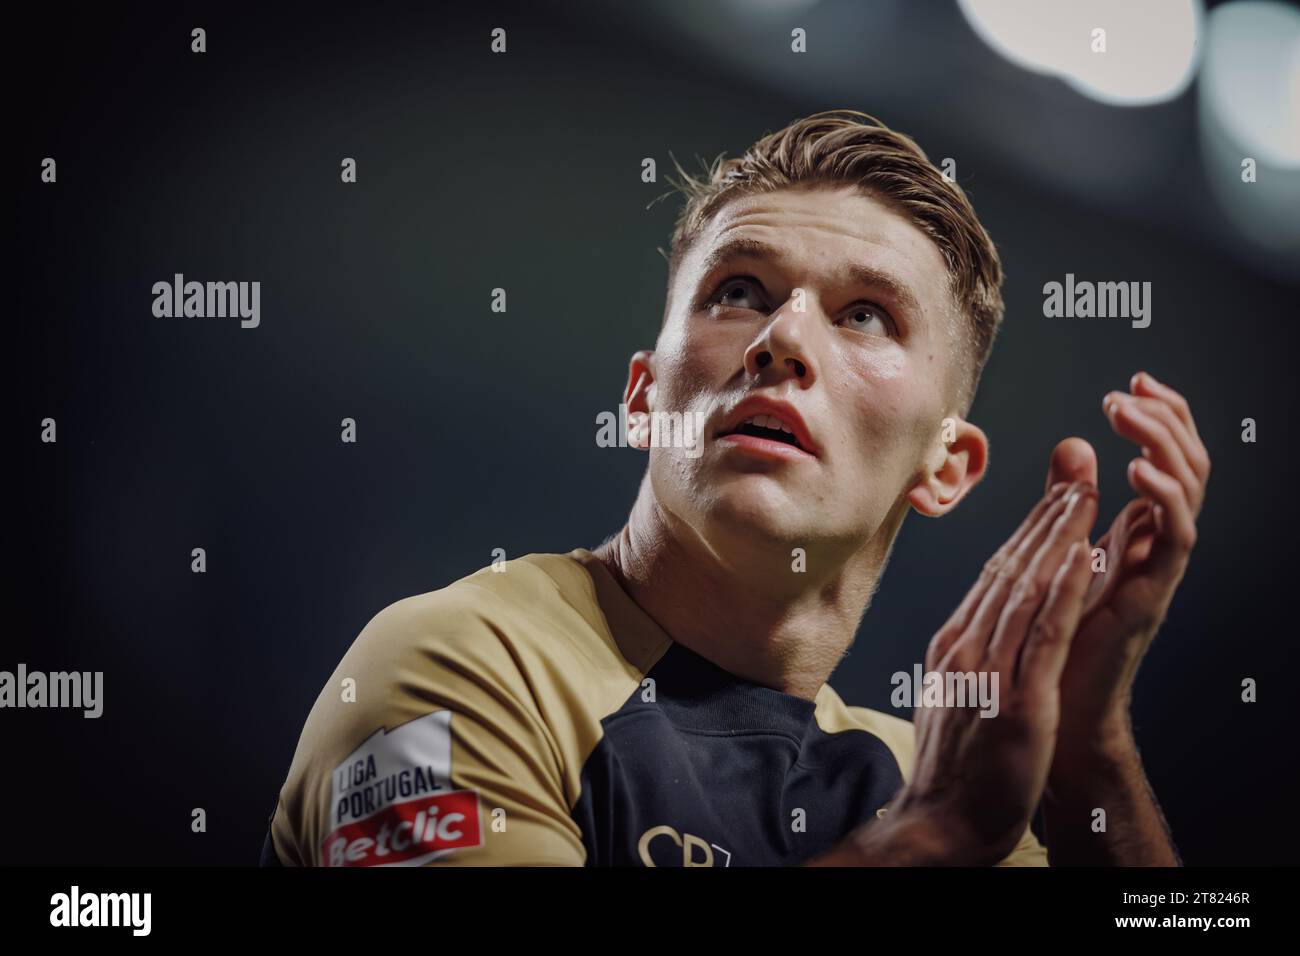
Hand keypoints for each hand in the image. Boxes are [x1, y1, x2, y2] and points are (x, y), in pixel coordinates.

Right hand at [811, 480, 1098, 864]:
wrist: (939, 820)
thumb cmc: (950, 766)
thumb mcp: (947, 695)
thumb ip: (961, 655)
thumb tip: (971, 626)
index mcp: (952, 644)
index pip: (993, 576)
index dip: (1026, 533)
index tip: (1051, 500)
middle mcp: (967, 646)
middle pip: (1010, 569)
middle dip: (1045, 519)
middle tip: (1075, 476)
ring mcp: (990, 670)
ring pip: (1027, 588)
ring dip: (1057, 536)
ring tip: (1083, 495)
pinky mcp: (1019, 698)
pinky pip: (1044, 632)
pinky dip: (1063, 588)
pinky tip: (1080, 554)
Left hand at [1043, 372, 1209, 778]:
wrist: (1053, 708)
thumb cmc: (1054, 633)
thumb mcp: (1060, 551)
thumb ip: (1068, 501)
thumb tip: (1073, 444)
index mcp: (1136, 528)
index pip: (1167, 458)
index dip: (1160, 416)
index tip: (1133, 381)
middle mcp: (1155, 544)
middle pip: (1188, 465)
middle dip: (1165, 419)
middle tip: (1128, 392)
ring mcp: (1158, 568)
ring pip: (1189, 492)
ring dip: (1164, 446)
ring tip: (1130, 418)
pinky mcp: (1150, 594)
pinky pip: (1174, 539)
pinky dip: (1164, 499)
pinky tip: (1138, 472)